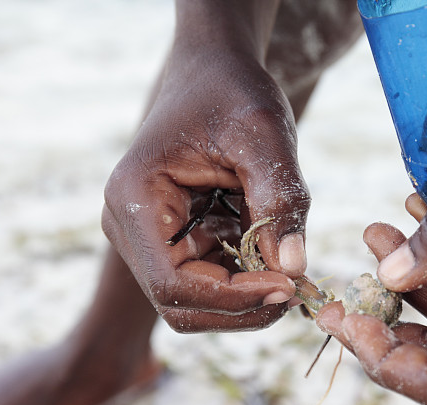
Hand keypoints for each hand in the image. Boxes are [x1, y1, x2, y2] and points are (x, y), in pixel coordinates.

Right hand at [102, 6, 310, 332]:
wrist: (216, 73)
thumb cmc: (233, 92)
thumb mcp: (264, 134)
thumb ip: (280, 198)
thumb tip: (294, 269)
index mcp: (135, 198)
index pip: (172, 283)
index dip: (231, 297)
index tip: (287, 285)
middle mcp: (130, 226)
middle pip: (180, 304)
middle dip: (241, 307)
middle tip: (296, 290)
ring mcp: (149, 239)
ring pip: (196, 302)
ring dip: (247, 300)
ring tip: (292, 273)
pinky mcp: (175, 242)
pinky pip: (210, 282)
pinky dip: (248, 282)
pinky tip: (279, 259)